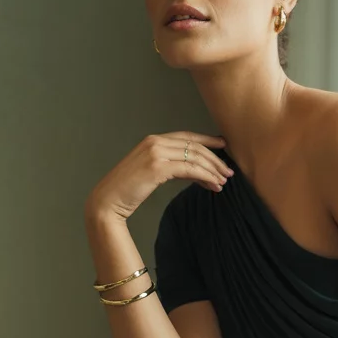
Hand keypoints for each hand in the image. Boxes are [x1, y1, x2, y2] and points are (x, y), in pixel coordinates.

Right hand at [85, 130, 233, 223]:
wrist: (108, 200)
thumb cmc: (127, 190)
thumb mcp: (149, 172)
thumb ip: (167, 166)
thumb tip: (191, 171)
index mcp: (153, 140)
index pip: (186, 137)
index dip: (207, 140)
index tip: (223, 145)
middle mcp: (155, 142)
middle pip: (194, 146)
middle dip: (215, 159)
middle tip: (229, 171)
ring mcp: (156, 153)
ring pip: (194, 157)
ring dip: (213, 169)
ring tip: (224, 181)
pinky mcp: (158, 168)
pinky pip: (189, 169)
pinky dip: (205, 177)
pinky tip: (213, 185)